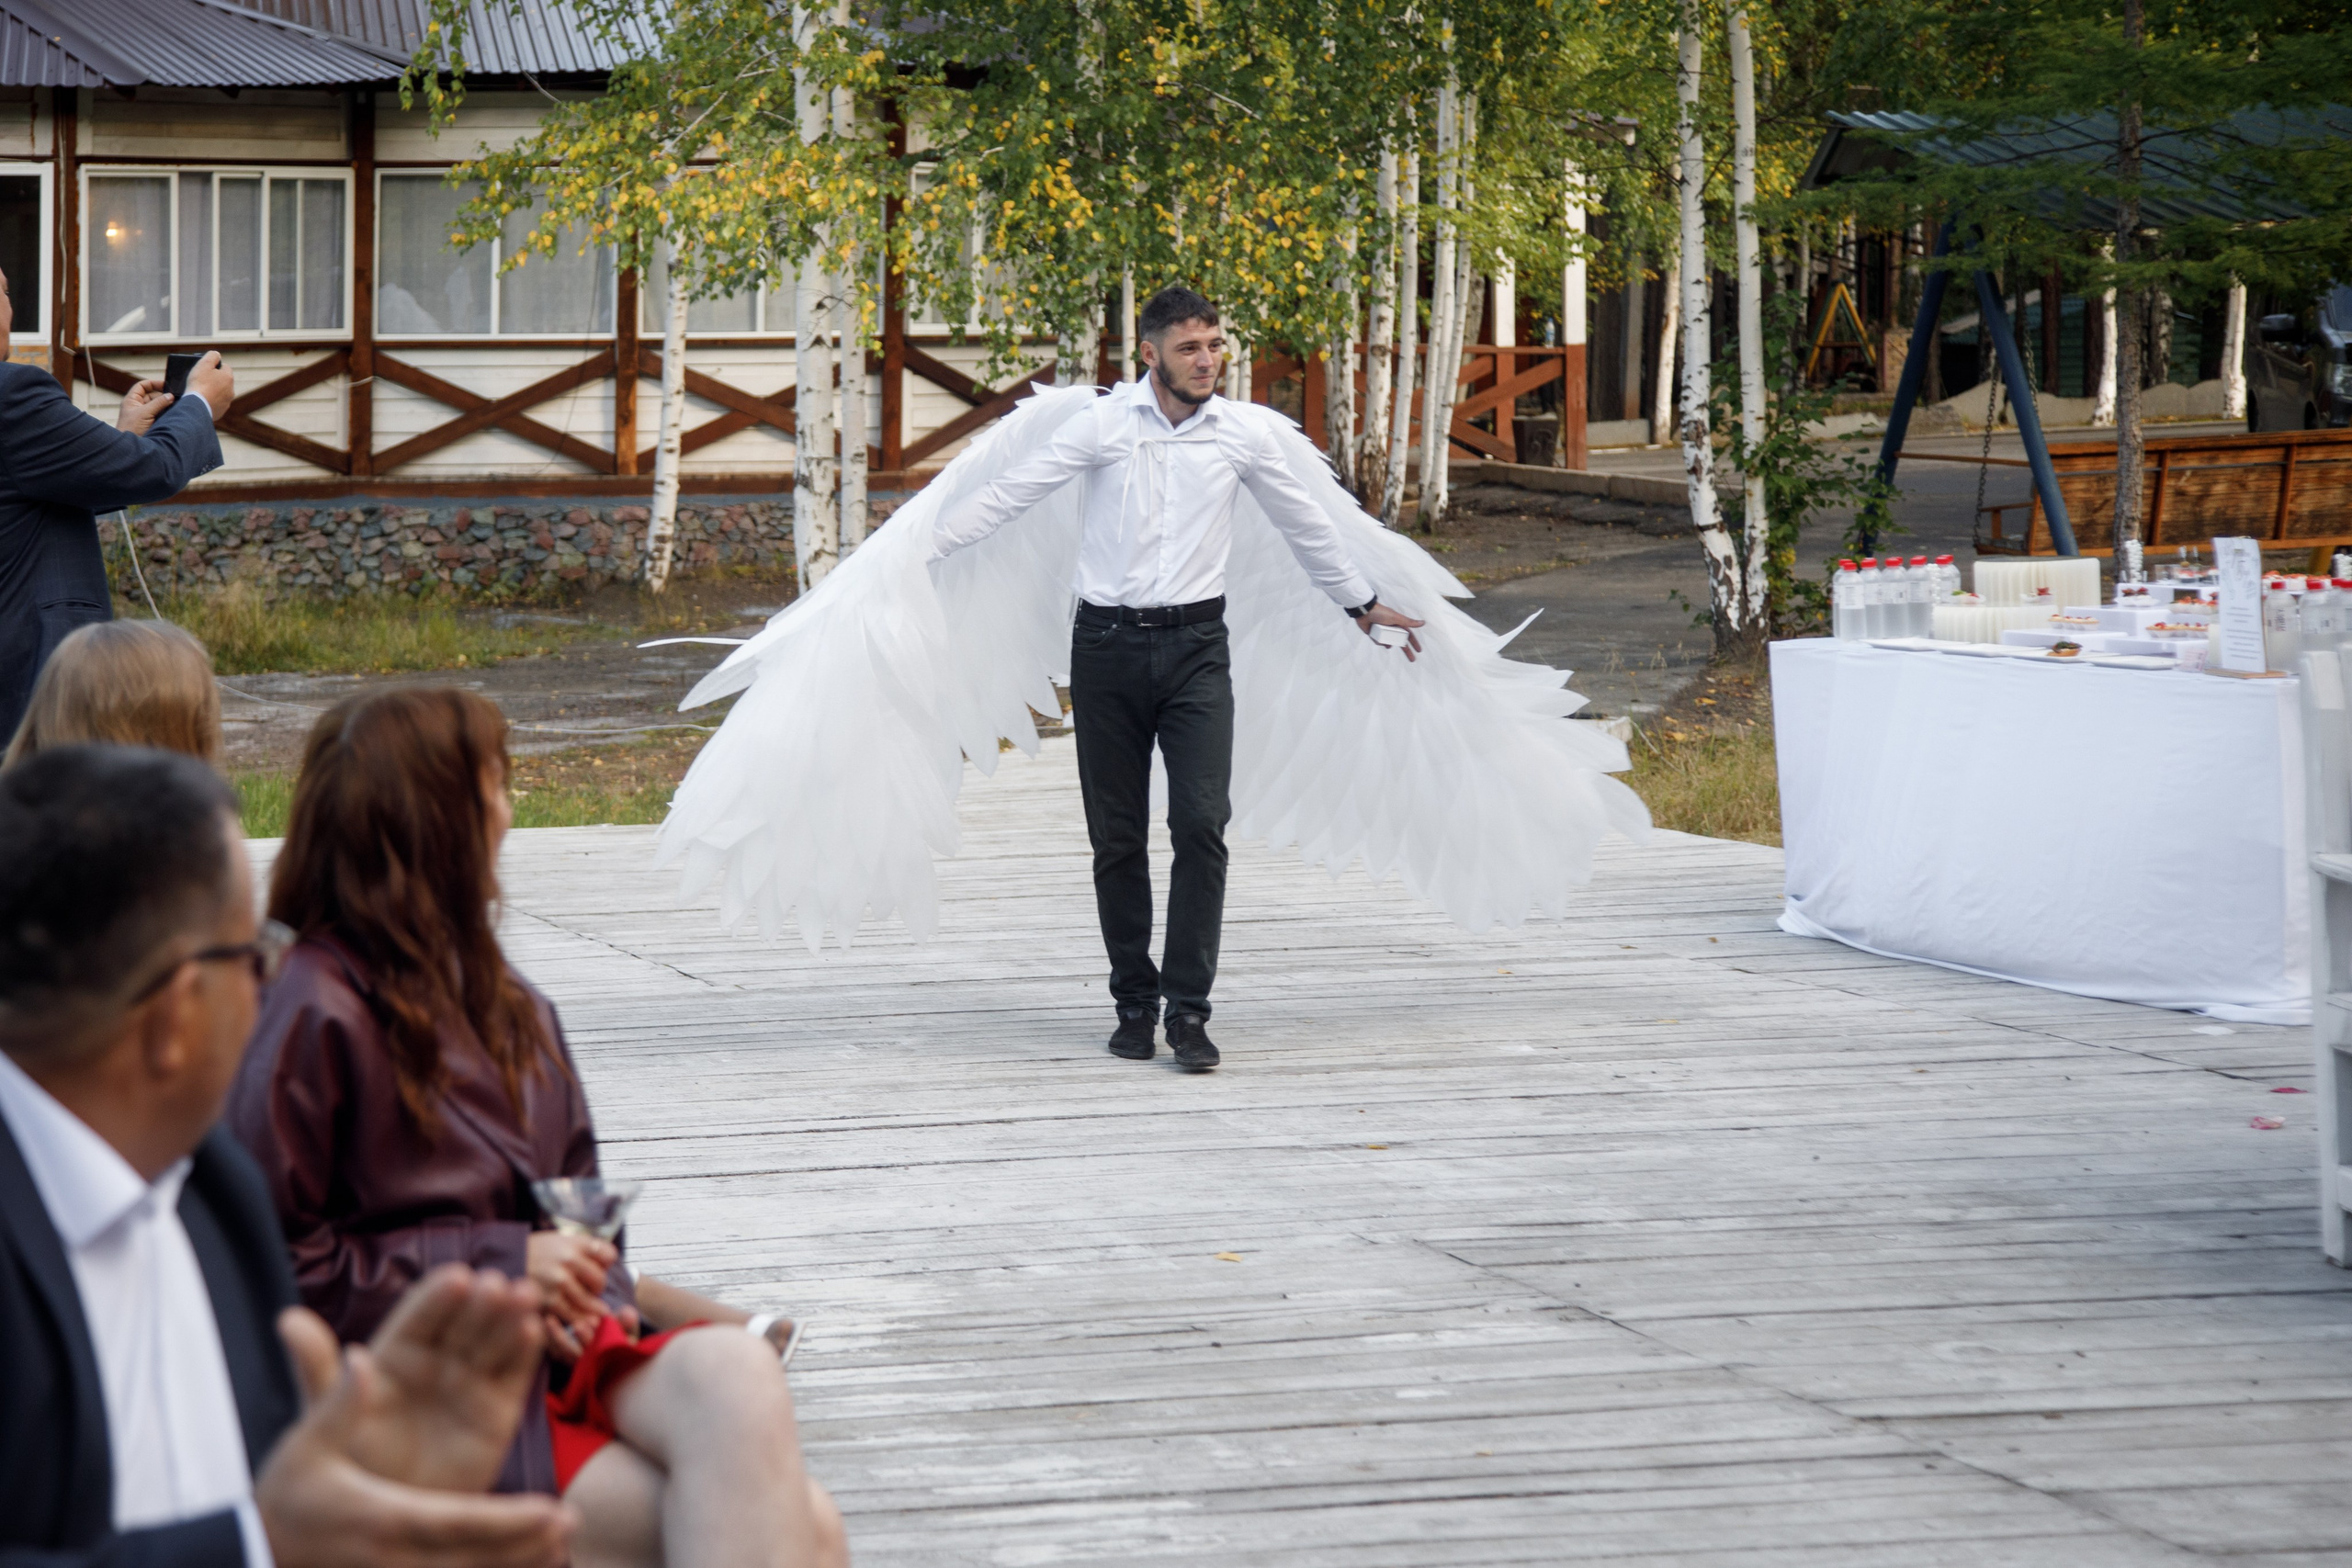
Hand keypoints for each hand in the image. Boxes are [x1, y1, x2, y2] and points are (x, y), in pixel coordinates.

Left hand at [116, 378, 172, 434]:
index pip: (142, 386)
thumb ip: (158, 403)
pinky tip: (173, 414)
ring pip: (158, 405)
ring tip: (175, 406)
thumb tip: (170, 396)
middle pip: (152, 395)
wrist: (130, 447)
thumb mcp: (145, 413)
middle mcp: (138, 406)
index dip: (153, 384)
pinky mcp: (152, 423)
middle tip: (173, 398)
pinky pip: (161, 415)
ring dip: (166, 405)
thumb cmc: (131, 429)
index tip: (165, 385)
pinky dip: (167, 413)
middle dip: (162, 396)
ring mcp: (145, 415)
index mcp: (132, 400)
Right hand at [186, 350, 232, 415]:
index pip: (224, 367)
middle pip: (222, 380)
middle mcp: (231, 390)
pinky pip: (216, 404)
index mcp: (228, 378)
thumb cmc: (199, 384)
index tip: (205, 369)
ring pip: (220, 393)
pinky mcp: (220, 411)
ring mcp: (226, 402)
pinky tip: (201, 400)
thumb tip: (217, 355)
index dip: (214, 366)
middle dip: (214, 379)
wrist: (197, 406)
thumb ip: (212, 356)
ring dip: (212, 391)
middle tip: (201, 380)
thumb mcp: (204, 364)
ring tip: (200, 391)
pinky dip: (210, 401)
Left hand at [259, 1280, 572, 1567]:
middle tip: (495, 1284)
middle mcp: (436, 1363)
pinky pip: (514, 1375)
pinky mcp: (497, 1412)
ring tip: (524, 1295)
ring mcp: (468, 1384)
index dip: (438, 1297)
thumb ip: (316, 1367)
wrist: (387, 1526)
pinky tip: (532, 1328)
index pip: (419, 1317)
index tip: (456, 1278)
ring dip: (510, 1315)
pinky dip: (525, 1351)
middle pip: (462, 1322)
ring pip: (493, 1341)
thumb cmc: (351, 1469)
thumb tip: (287, 1319)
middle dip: (481, 1300)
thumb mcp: (326, 1417)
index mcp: (394, 1357)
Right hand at [526, 1231, 614, 1357]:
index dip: (606, 1264)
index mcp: (574, 1242)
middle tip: (591, 1292)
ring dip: (592, 1308)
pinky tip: (580, 1321)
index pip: (609, 1255)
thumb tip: (609, 1264)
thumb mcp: (561, 1240)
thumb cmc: (538, 1252)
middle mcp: (568, 1259)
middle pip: (600, 1280)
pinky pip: (573, 1314)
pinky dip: (579, 1320)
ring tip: (593, 1312)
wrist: (505, 1260)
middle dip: (597, 1288)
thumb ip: (584, 1249)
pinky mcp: (549, 1300)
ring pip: (589, 1301)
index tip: (601, 1268)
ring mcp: (559, 1281)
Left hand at [1355, 601, 1426, 661]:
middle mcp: (1392, 629)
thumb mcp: (1396, 618)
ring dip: (1390, 644)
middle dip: (1407, 650)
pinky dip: (1379, 641)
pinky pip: (1379, 642)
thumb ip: (1409, 622)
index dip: (1414, 643)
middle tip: (1412, 660)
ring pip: (1389, 642)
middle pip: (1401, 642)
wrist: (1365, 611)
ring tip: (1389, 644)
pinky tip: (1377, 636)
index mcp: (1398, 624)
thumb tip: (1423, 623)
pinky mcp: (1375, 635)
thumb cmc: (1382, 613)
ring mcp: (1383, 632)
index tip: (1419, 651)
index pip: (1409, 635)